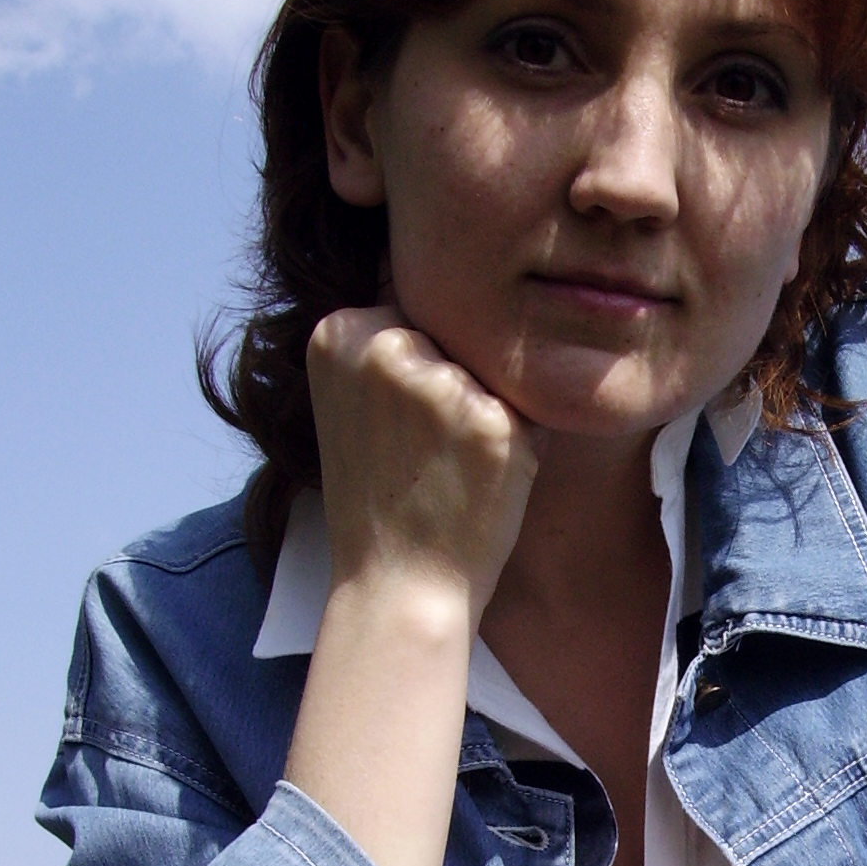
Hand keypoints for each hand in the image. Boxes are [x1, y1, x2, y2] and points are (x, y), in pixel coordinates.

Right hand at [305, 305, 538, 625]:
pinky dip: (519, 442)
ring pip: (493, 370)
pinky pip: (528, 407)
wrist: (397, 585)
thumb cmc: (382, 497)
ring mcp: (439, 381)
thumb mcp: (356, 401)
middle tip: (426, 453)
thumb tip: (452, 281)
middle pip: (457, 335)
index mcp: (338, 331)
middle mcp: (383, 343)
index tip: (399, 425)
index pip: (413, 309)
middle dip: (457, 385)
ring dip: (490, 412)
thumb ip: (388, 343)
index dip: (420, 369)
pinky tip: (481, 480)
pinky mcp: (492, 418)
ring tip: (452, 467)